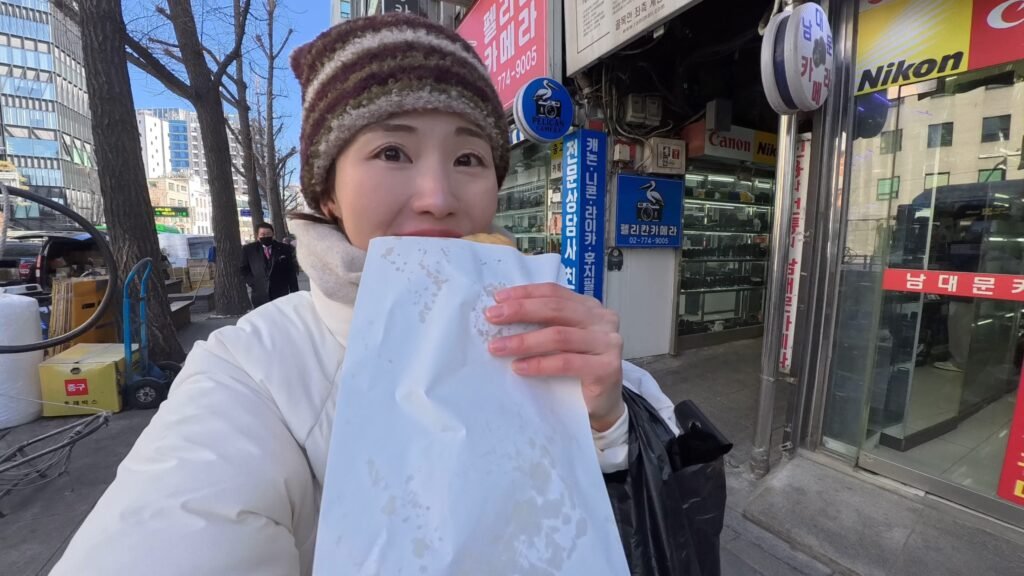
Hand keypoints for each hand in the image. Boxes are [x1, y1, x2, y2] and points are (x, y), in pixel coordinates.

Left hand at [485, 283, 625, 431]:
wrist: (602, 404)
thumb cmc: (577, 370)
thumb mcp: (562, 341)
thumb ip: (544, 324)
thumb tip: (502, 314)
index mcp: (589, 307)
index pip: (554, 292)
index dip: (525, 293)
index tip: (498, 299)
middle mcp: (603, 320)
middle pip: (556, 309)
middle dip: (520, 311)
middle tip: (492, 317)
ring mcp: (609, 343)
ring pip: (559, 335)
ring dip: (524, 341)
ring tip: (498, 347)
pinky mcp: (608, 368)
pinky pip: (566, 362)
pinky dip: (539, 364)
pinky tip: (518, 367)